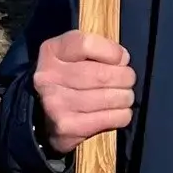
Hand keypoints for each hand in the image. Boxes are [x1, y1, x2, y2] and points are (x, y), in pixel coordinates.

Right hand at [32, 31, 134, 155]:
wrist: (43, 112)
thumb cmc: (68, 77)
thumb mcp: (74, 53)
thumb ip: (97, 49)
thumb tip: (122, 59)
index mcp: (52, 52)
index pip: (87, 45)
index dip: (112, 51)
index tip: (121, 59)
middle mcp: (49, 77)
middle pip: (101, 75)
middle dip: (125, 78)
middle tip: (129, 80)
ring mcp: (56, 104)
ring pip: (107, 98)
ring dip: (125, 97)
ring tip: (125, 96)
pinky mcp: (66, 127)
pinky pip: (107, 119)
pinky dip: (121, 115)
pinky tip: (119, 112)